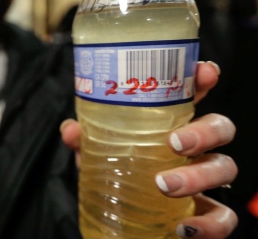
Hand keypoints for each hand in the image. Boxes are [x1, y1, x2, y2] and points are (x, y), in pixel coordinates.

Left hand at [60, 61, 237, 237]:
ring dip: (198, 175)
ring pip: (224, 167)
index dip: (204, 79)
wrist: (121, 221)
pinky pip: (223, 216)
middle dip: (204, 130)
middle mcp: (194, 149)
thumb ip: (84, 140)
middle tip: (175, 142)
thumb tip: (71, 131)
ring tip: (164, 184)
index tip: (205, 72)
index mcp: (169, 124)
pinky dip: (209, 223)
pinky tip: (183, 225)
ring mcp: (203, 180)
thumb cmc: (115, 174)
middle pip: (218, 127)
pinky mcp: (206, 214)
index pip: (194, 94)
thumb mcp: (95, 154)